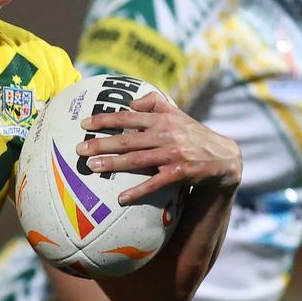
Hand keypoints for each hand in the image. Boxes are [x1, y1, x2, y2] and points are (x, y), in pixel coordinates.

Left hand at [76, 92, 240, 204]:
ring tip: (91, 167)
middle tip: (79, 150)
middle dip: (101, 144)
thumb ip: (153, 102)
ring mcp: (172, 155)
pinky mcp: (179, 174)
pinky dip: (137, 191)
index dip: (105, 120)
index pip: (128, 117)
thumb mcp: (176, 113)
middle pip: (127, 139)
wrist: (223, 158)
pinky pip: (154, 184)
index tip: (84, 124)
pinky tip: (120, 198)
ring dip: (112, 164)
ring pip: (136, 160)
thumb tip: (130, 103)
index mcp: (162, 120)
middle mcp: (165, 135)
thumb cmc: (192, 134)